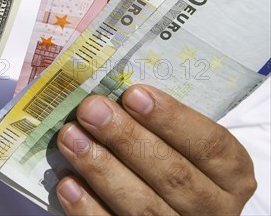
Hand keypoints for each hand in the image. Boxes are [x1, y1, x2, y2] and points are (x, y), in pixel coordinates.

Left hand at [56, 84, 256, 214]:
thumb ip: (158, 125)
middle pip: (172, 174)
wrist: (172, 208)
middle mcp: (213, 209)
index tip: (133, 94)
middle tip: (91, 110)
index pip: (209, 145)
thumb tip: (112, 98)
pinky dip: (88, 208)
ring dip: (101, 168)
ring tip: (71, 137)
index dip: (171, 119)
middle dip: (127, 138)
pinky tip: (68, 183)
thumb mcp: (183, 144)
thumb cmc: (173, 161)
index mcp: (231, 176)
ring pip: (142, 206)